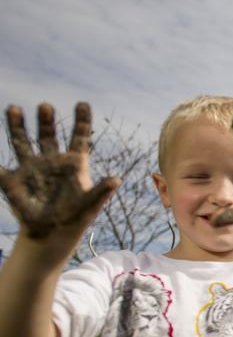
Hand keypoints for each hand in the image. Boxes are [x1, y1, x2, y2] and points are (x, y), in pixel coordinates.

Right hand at [0, 103, 119, 238]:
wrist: (54, 232)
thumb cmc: (77, 216)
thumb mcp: (91, 204)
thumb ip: (102, 191)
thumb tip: (117, 180)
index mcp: (74, 163)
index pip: (80, 137)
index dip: (82, 120)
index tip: (83, 103)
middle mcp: (52, 160)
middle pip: (48, 134)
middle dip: (47, 120)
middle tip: (46, 106)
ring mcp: (32, 168)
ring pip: (22, 142)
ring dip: (17, 126)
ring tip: (13, 108)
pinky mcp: (14, 181)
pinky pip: (0, 170)